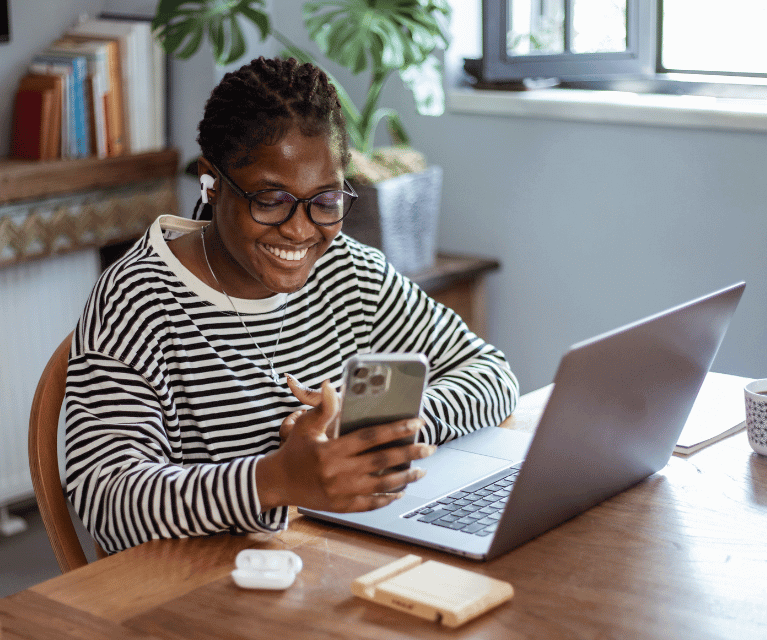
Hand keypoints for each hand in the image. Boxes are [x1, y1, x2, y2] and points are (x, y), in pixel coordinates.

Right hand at [258, 378, 435, 512]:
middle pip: (382, 461)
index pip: (371, 437)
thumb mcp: (305, 426)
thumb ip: (323, 408)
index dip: (396, 428)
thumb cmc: (294, 450)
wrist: (278, 483)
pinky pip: (371, 504)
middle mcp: (338, 471)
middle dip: (409, 453)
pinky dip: (388, 498)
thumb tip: (329, 384)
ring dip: (405, 477)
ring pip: (381, 485)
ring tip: (422, 470)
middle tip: (429, 447)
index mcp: (332, 449)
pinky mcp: (342, 507)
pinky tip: (401, 490)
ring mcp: (341, 492)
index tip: (417, 422)